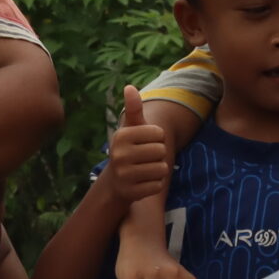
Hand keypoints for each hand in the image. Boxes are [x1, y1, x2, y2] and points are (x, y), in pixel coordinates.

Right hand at [103, 86, 170, 207]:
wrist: (115, 181)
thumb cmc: (129, 149)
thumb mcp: (130, 129)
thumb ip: (133, 109)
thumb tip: (129, 87)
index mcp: (121, 136)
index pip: (159, 133)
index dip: (158, 138)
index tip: (145, 142)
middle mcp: (119, 155)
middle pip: (162, 151)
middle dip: (159, 155)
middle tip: (145, 158)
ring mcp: (124, 175)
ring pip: (162, 169)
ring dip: (159, 170)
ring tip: (145, 170)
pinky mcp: (131, 192)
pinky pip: (158, 185)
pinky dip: (155, 184)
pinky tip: (144, 182)